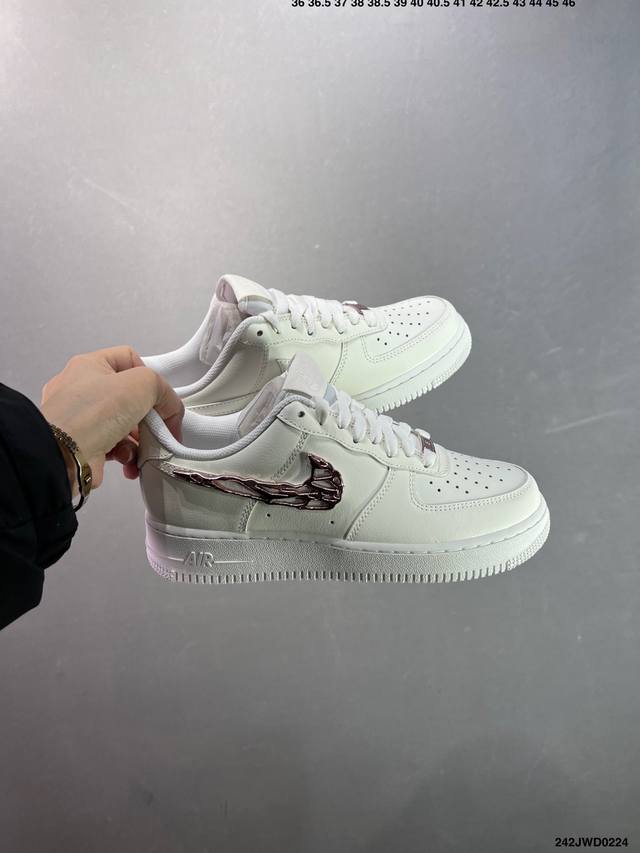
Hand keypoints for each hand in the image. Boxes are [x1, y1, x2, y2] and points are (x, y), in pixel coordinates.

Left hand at [40, 346, 182, 490]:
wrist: (63, 455)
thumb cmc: (90, 414)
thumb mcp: (142, 384)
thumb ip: (162, 388)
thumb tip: (168, 407)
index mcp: (89, 365)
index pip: (129, 359)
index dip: (150, 376)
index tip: (160, 396)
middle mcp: (81, 390)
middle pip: (129, 398)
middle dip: (148, 416)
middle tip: (158, 427)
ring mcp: (80, 418)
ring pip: (123, 425)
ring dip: (139, 440)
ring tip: (144, 449)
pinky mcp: (82, 444)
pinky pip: (113, 446)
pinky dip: (126, 455)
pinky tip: (129, 461)